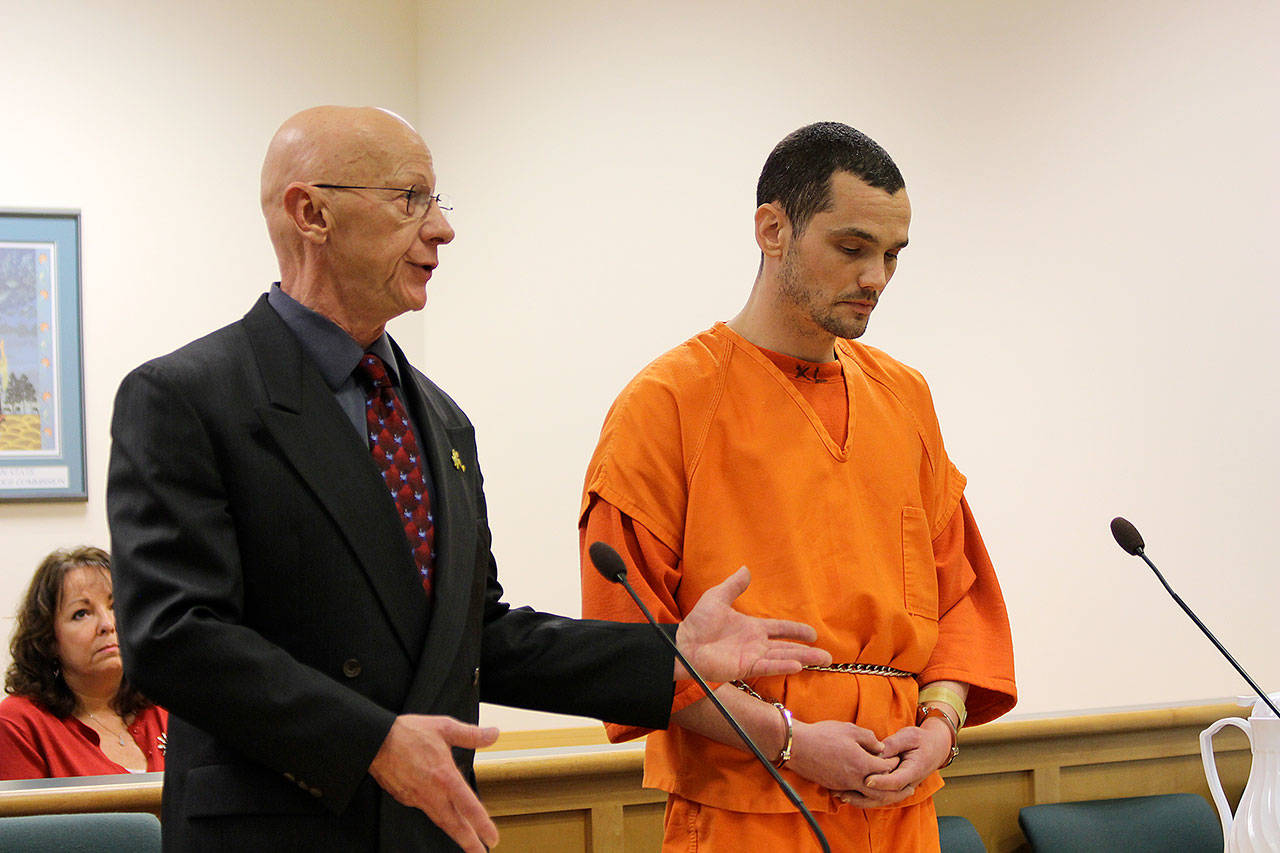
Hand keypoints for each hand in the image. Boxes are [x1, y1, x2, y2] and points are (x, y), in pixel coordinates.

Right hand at [368, 715, 499, 851]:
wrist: (376, 741)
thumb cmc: (408, 733)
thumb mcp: (445, 728)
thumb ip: (471, 735)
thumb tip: (492, 734)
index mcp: (445, 777)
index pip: (469, 807)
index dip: (482, 825)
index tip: (493, 838)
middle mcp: (432, 793)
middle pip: (454, 825)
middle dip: (469, 843)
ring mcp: (417, 798)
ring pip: (441, 821)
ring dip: (455, 833)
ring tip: (467, 843)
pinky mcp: (406, 798)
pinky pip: (425, 810)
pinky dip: (437, 817)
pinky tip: (443, 815)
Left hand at [675, 566, 831, 681]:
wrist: (684, 644)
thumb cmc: (698, 623)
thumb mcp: (717, 598)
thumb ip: (733, 586)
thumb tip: (746, 569)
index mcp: (751, 628)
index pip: (779, 629)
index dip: (795, 631)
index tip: (812, 633)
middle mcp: (755, 644)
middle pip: (787, 647)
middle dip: (807, 651)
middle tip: (827, 656)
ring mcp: (752, 657)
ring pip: (783, 658)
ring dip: (802, 659)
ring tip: (822, 661)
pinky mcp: (744, 667)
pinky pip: (767, 667)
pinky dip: (782, 666)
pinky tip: (797, 665)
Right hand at [785, 719, 897, 793]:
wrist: (797, 746)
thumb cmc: (823, 734)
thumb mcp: (850, 729)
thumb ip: (869, 738)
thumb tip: (880, 747)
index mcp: (862, 763)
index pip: (887, 767)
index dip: (895, 762)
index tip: (898, 756)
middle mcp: (855, 779)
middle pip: (882, 790)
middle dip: (897, 788)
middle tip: (909, 787)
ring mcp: (844, 785)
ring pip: (869, 797)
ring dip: (882, 795)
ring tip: (892, 795)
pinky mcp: (834, 787)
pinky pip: (855, 796)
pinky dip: (865, 796)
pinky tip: (868, 791)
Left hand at [836, 717, 951, 806]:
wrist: (934, 748)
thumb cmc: (920, 740)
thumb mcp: (909, 736)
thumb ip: (893, 744)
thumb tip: (876, 752)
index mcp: (914, 771)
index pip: (896, 781)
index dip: (881, 782)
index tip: (866, 780)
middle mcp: (908, 784)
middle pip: (885, 796)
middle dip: (863, 795)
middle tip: (844, 792)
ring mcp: (901, 789)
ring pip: (880, 800)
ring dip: (860, 800)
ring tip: (840, 795)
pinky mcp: (893, 788)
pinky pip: (878, 797)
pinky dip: (863, 797)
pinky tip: (846, 794)